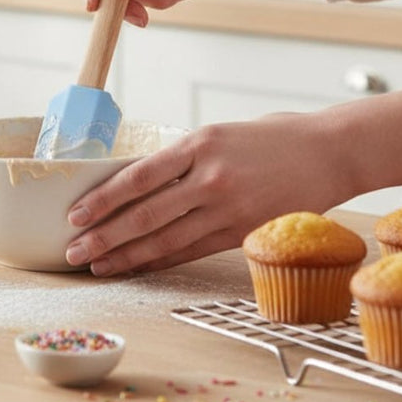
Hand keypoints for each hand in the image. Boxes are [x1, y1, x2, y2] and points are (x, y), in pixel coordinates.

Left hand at [64, 113, 349, 273]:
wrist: (329, 152)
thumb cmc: (268, 137)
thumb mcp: (217, 134)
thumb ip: (181, 158)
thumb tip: (137, 182)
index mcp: (198, 144)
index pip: (138, 178)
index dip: (103, 200)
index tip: (76, 215)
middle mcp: (210, 178)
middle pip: (145, 214)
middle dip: (104, 235)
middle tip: (73, 250)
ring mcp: (228, 208)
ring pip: (166, 239)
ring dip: (127, 256)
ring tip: (97, 266)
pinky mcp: (244, 231)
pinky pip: (193, 250)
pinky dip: (161, 260)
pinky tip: (138, 267)